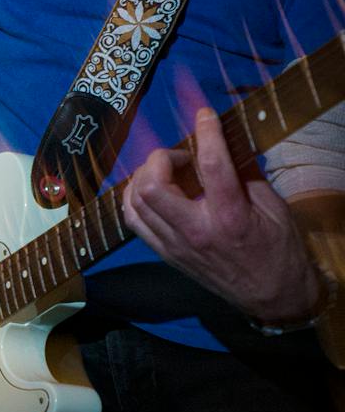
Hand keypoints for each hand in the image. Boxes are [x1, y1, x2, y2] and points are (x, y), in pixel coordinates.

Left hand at [124, 107, 323, 322]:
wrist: (270, 295)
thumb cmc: (278, 249)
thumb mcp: (273, 208)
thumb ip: (246, 176)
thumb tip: (224, 146)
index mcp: (230, 216)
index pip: (211, 166)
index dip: (206, 133)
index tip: (205, 115)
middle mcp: (196, 230)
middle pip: (152, 187)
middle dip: (160, 159)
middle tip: (180, 156)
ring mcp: (175, 245)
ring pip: (135, 203)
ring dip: (143, 177)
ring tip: (164, 171)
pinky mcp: (165, 254)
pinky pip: (134, 221)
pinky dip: (135, 199)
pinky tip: (150, 191)